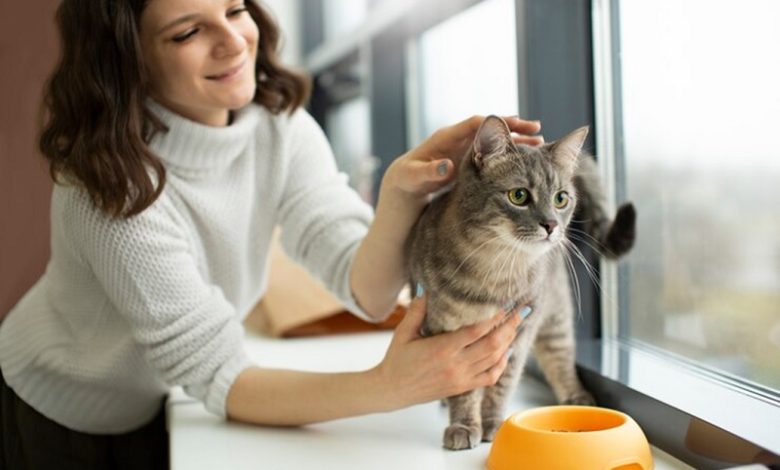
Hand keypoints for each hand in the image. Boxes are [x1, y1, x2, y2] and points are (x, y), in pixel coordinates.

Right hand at [374, 294, 523, 408]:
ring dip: (508, 342)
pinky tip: (506, 352)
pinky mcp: (462, 388)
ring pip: (494, 360)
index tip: (504, 305)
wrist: (392, 390)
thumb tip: (425, 288)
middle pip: (492, 345)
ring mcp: (461, 378)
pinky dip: (501, 365)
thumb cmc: (397, 360)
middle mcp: (456, 365)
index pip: (477, 332)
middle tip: (521, 313)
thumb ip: (417, 310)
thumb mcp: (403, 333)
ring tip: (516, 327)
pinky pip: (489, 377)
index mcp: (442, 349)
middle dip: (509, 327)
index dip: (494, 318)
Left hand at [381, 115, 542, 204]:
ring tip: (540, 144)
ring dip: (516, 142)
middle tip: (536, 130)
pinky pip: (495, 155)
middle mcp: (459, 140)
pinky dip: (511, 156)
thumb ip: (430, 172)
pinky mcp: (471, 162)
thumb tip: (447, 166)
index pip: (475, 124)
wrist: (404, 187)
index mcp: (446, 138)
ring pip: (496, 142)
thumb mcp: (414, 178)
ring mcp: (467, 150)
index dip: (495, 123)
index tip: (516, 123)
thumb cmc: (406, 181)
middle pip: (490, 129)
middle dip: (513, 127)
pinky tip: (527, 161)